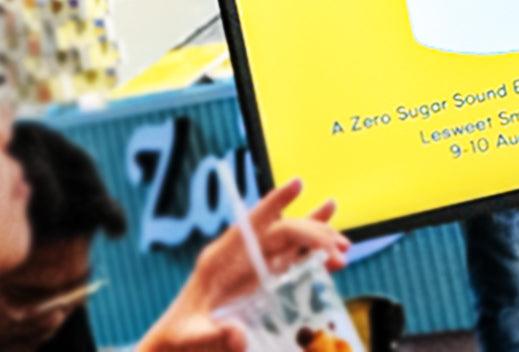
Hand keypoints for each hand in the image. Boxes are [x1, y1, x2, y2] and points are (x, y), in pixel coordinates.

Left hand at [139, 179, 349, 351]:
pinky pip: (291, 263)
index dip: (274, 202)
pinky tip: (332, 257)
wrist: (174, 349)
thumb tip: (239, 336)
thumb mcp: (191, 339)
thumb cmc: (178, 339)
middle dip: (311, 235)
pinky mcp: (261, 284)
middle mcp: (239, 257)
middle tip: (339, 249)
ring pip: (289, 244)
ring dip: (317, 241)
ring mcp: (252, 269)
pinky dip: (312, 258)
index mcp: (219, 259)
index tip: (298, 183)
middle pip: (280, 234)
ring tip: (345, 243)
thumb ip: (214, 336)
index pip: (251, 223)